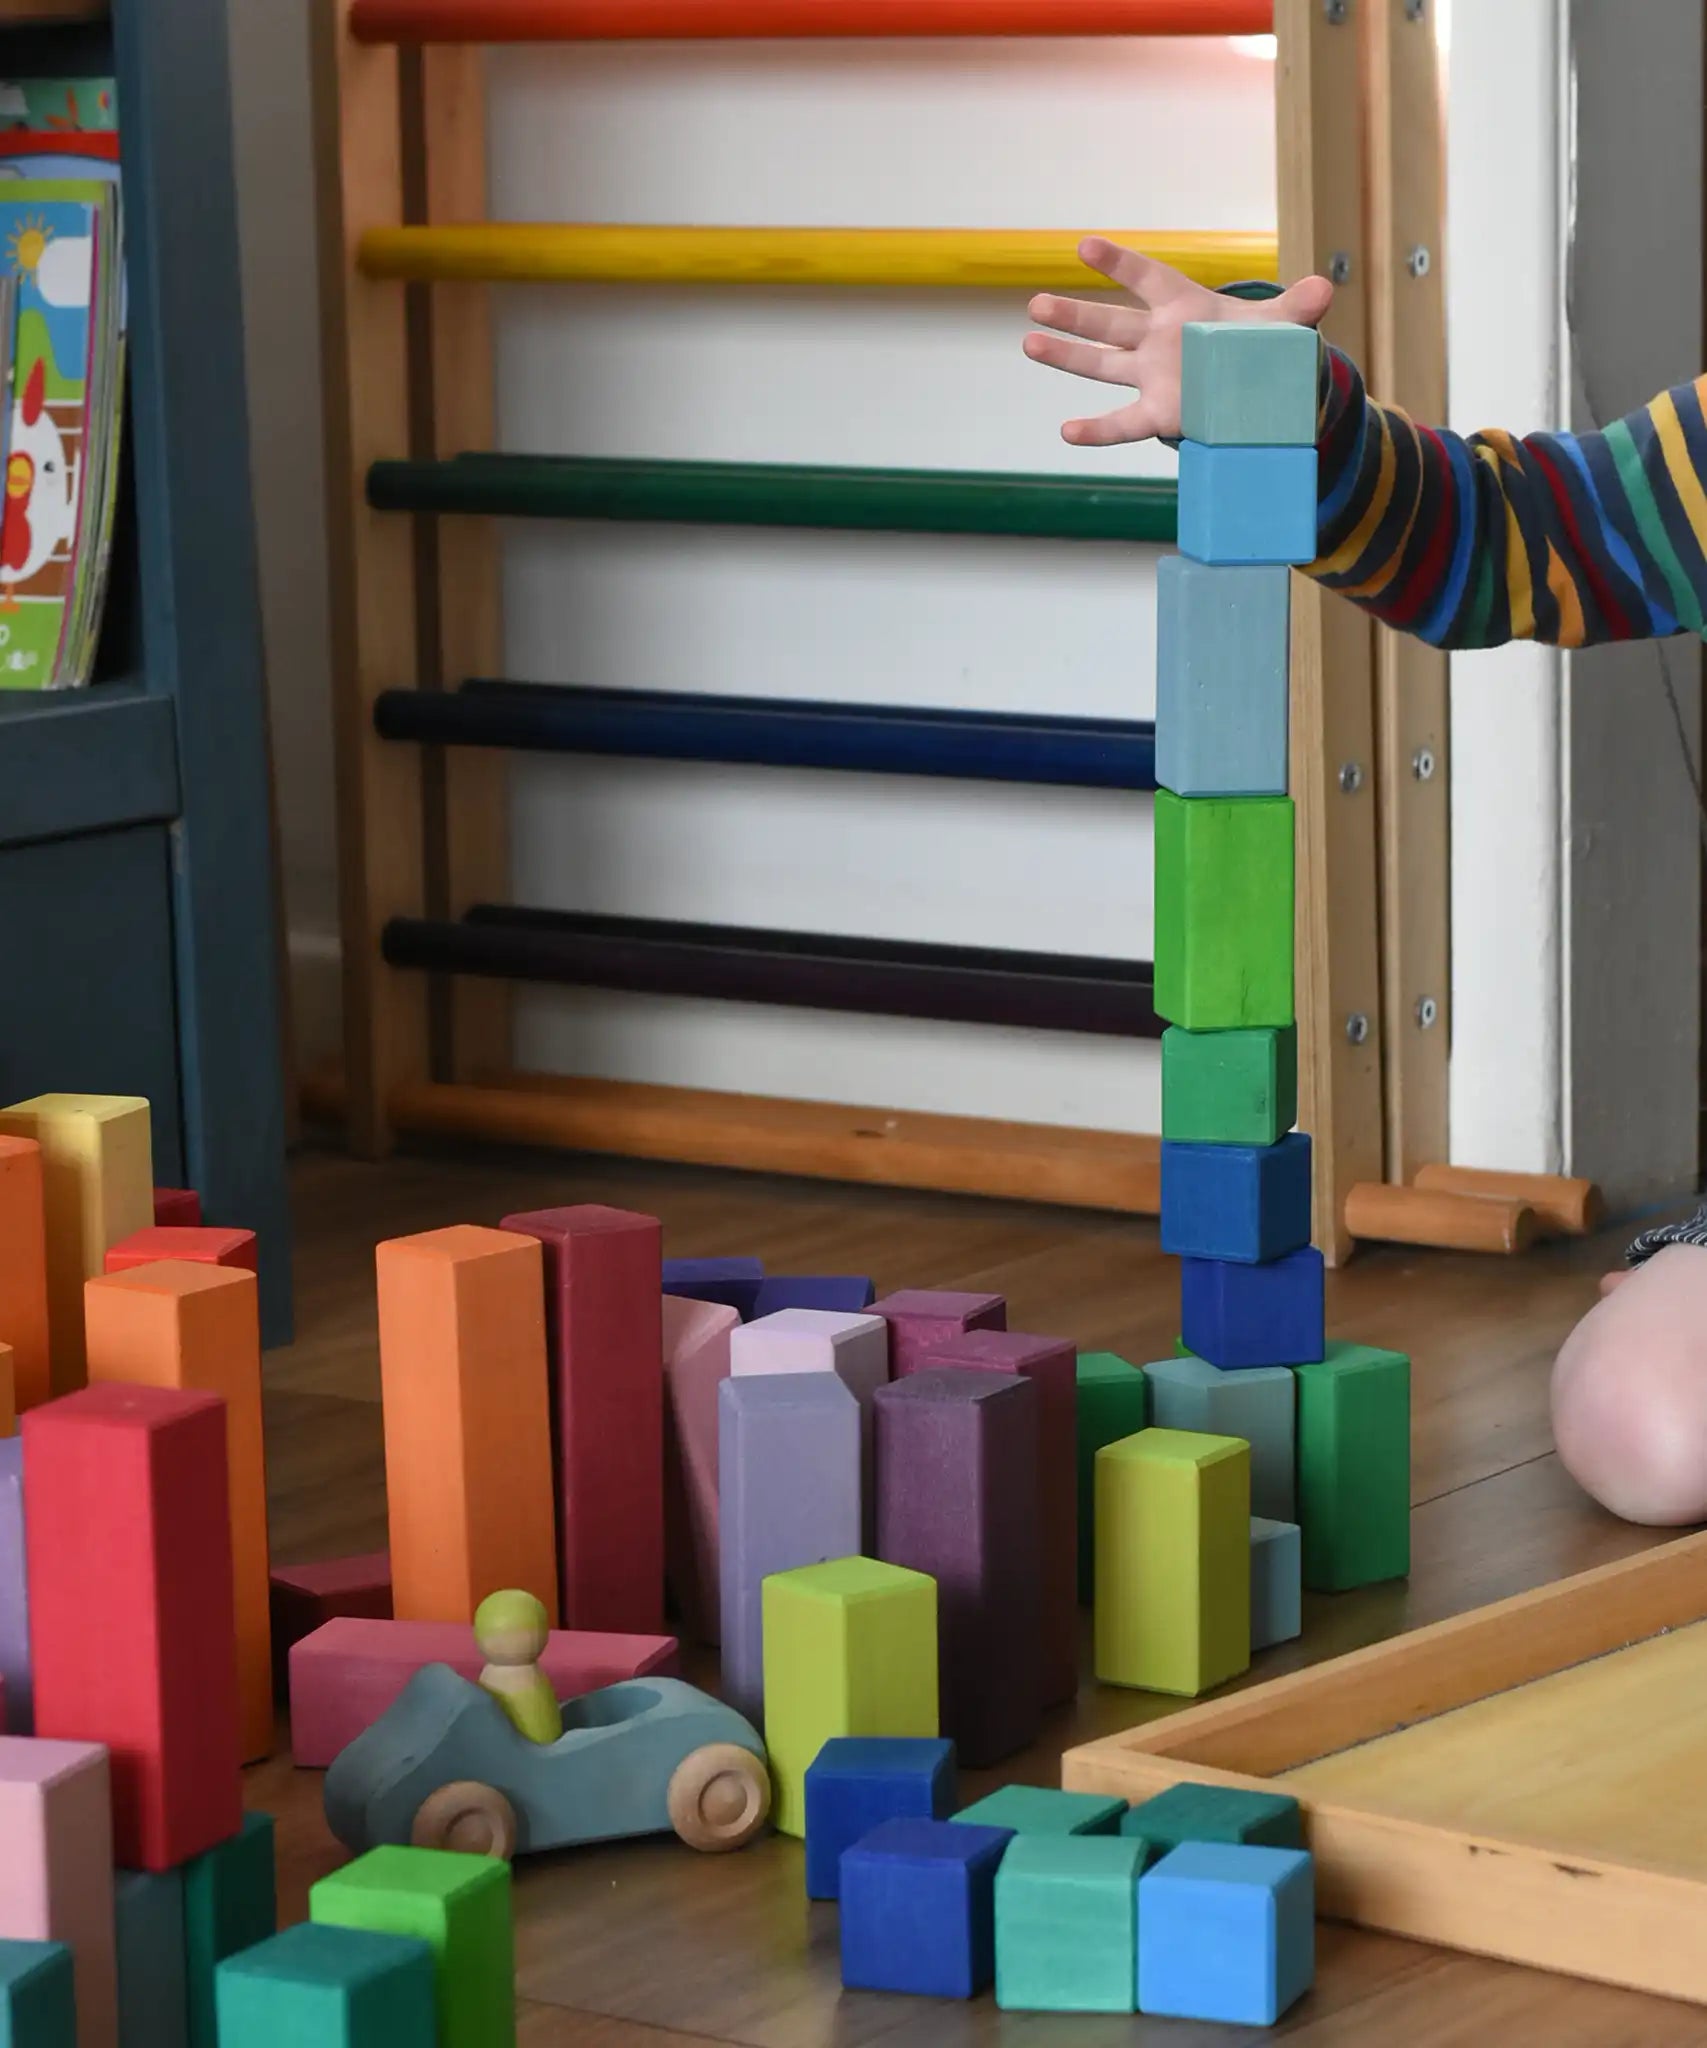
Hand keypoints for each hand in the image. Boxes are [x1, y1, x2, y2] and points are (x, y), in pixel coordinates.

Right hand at [1023, 238, 1334, 446]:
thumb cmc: (1261, 345)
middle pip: (1110, 324)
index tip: (1085, 247)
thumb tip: (1323, 288)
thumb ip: (1296, 306)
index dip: (1119, 265)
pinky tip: (1066, 432)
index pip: (1147, 278)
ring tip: (1030, 344)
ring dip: (1067, 357)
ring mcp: (1152, 375)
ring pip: (1103, 365)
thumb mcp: (1282, 325)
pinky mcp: (1158, 411)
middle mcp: (1159, 339)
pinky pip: (1122, 423)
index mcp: (1184, 305)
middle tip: (1036, 305)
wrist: (1261, 384)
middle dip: (1075, 316)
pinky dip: (1096, 430)